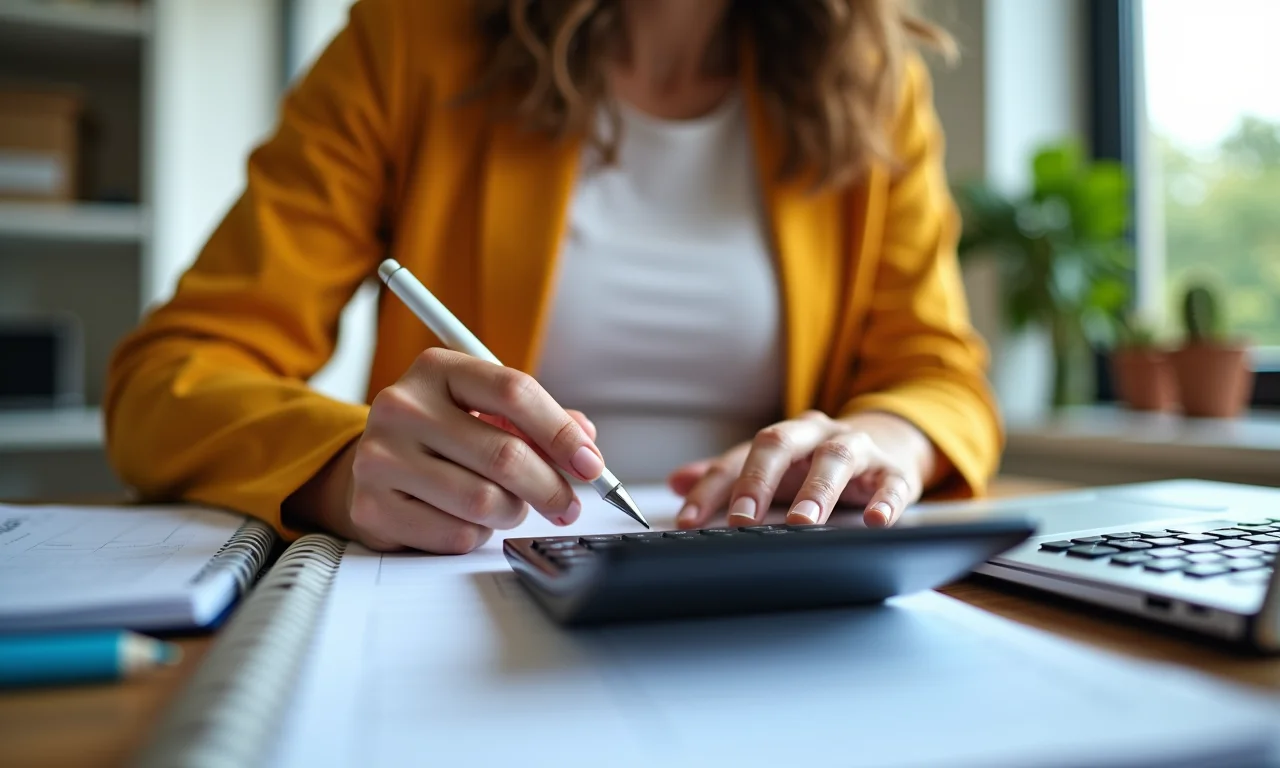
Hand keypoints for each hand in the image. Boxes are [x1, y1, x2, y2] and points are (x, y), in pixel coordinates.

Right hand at [285, 348, 605, 553]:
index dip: (561, 432)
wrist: (371, 467)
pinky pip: (455, 534)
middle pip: (504, 454)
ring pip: (483, 501)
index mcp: (437, 368)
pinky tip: (470, 521)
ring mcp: (380, 457)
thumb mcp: (485, 410)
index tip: (590, 464)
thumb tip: (585, 440)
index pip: (514, 391)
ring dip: (512, 513)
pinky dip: (477, 535)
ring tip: (508, 508)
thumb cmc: (442, 437)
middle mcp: (402, 405)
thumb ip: (537, 420)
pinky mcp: (372, 506)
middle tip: (567, 505)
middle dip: (549, 487)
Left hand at [668, 411, 939, 528]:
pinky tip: (876, 521)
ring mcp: (858, 449)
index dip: (710, 490)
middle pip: (781, 444)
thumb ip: (726, 476)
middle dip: (758, 481)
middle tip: (742, 519)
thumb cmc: (818, 464)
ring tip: (803, 522)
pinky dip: (885, 501)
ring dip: (817, 490)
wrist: (887, 445)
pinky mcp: (895, 472)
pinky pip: (892, 483)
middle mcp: (815, 435)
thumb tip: (675, 482)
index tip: (689, 522)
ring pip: (836, 458)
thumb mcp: (773, 468)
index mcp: (782, 437)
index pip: (737, 458)